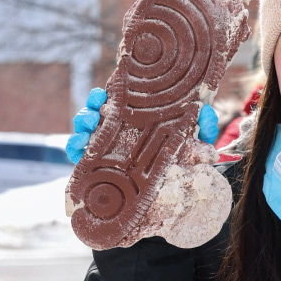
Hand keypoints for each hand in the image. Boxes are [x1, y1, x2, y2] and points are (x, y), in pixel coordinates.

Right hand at [65, 88, 219, 163]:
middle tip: (93, 112)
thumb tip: (205, 112)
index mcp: (136, 119)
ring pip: (85, 131)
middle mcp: (118, 130)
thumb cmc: (185, 157)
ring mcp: (107, 148)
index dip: (106, 96)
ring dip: (81, 126)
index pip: (116, 102)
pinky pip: (80, 156)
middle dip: (89, 110)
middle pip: (96, 113)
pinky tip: (77, 148)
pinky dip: (75, 149)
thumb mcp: (197, 141)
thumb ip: (203, 126)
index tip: (104, 94)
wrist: (182, 186)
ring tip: (86, 129)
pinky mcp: (100, 166)